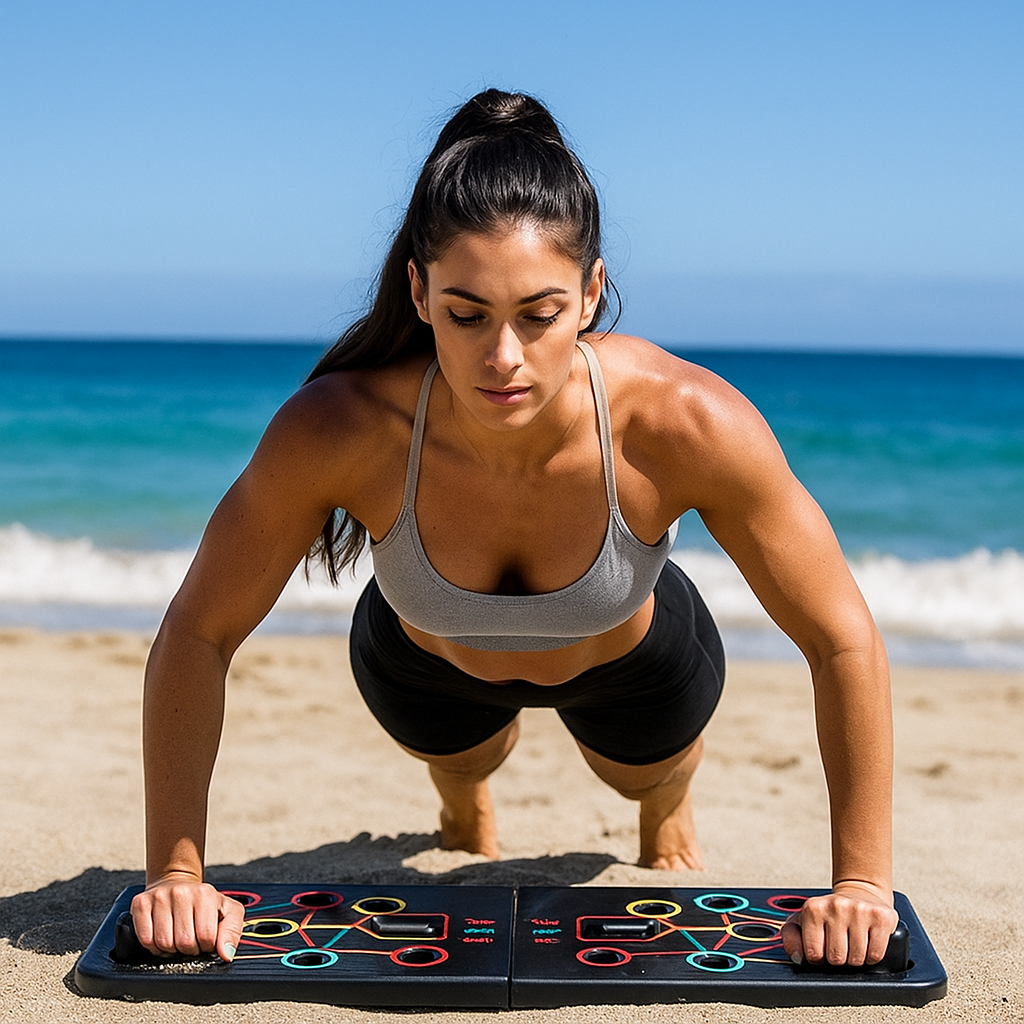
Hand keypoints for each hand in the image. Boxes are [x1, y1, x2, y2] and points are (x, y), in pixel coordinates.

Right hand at [130, 873, 244, 960]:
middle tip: (190, 939)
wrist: (177, 884)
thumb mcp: (227, 911)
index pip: (206, 937)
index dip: (206, 946)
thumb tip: (226, 954)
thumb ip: (232, 932)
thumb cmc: (203, 902)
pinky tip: (161, 936)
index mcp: (205, 894)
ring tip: (176, 937)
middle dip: (189, 949)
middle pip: (184, 942)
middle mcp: (181, 892)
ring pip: (164, 944)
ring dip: (171, 949)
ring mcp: (159, 897)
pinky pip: (145, 940)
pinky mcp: (140, 904)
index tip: (205, 940)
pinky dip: (153, 946)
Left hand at [780, 881, 897, 966]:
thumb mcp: (804, 920)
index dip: (819, 957)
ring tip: (853, 941)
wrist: (860, 892)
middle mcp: (836, 906)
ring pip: (857, 960)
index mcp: (813, 908)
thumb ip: (791, 937)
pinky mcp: (881, 917)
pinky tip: (867, 941)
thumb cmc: (830, 913)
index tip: (822, 946)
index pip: (814, 954)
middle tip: (840, 944)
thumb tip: (797, 957)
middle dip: (838, 958)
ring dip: (855, 958)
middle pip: (836, 959)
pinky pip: (875, 955)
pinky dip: (872, 956)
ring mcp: (859, 910)